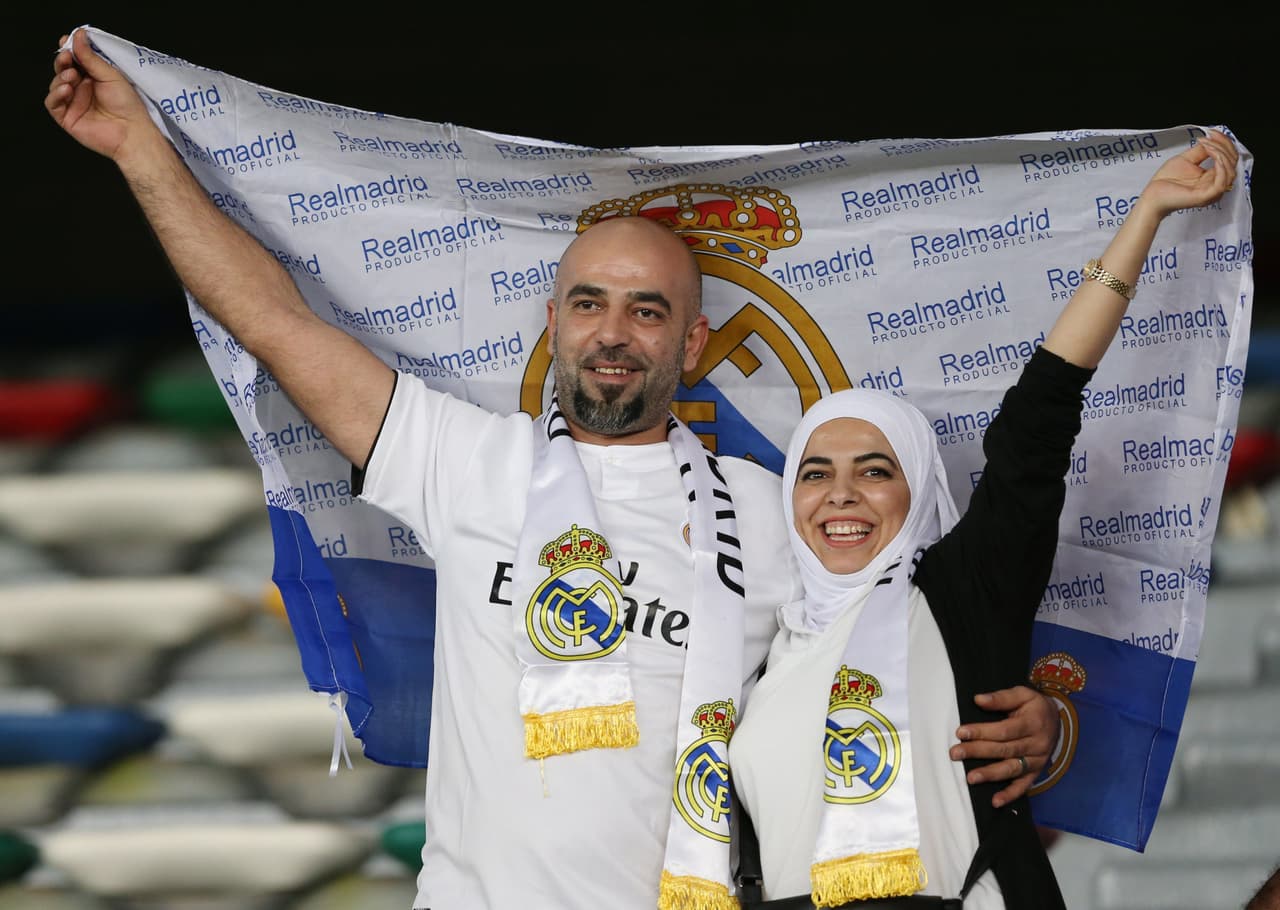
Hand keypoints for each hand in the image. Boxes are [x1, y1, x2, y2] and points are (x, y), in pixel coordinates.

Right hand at [45, 29, 151, 160]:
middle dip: (63, 61)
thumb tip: (78, 35)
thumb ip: (91, 57)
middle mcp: (81, 89)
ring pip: (55, 84)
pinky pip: (52, 103)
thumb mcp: (110, 75)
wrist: (132, 132)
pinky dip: (56, 94)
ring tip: (72, 76)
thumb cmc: (128, 105)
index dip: (69, 50)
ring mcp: (73, 103)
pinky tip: (67, 89)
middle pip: (62, 70)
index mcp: (93, 78)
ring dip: (60, 77)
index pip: (75, 60)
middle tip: (67, 57)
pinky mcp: (67, 118)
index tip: (67, 40)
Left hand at [949, 685, 1059, 808]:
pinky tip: (995, 801)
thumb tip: (978, 699)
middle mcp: (1036, 744)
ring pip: (1011, 769)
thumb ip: (1001, 697)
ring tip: (970, 778)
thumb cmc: (1034, 706)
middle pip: (1004, 750)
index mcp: (1032, 723)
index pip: (1003, 730)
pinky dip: (1010, 795)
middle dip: (977, 752)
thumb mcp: (1023, 694)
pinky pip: (1023, 786)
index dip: (982, 732)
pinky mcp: (1036, 772)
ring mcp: (1036, 760)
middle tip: (955, 753)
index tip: (961, 732)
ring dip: (990, 774)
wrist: (1057, 720)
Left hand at [1139, 128, 1239, 217]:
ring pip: (1230, 170)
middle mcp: (1215, 185)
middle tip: (1210, 136)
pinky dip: (1221, 165)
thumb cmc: (1165, 181)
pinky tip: (1213, 154)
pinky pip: (1222, 181)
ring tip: (1207, 145)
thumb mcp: (1187, 159)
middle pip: (1232, 162)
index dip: (1224, 142)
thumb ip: (1202, 150)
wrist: (1152, 195)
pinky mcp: (1206, 196)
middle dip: (1223, 145)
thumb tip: (1213, 139)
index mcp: (1212, 177)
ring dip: (1221, 152)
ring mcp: (1212, 192)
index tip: (1213, 132)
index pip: (1229, 158)